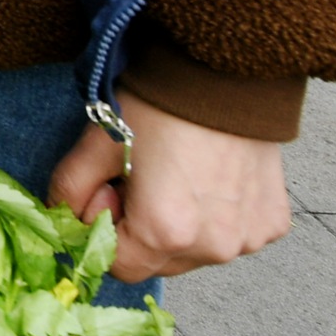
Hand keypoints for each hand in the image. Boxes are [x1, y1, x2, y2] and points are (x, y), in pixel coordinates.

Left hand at [50, 91, 291, 280]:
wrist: (225, 70)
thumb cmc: (161, 103)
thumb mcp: (98, 142)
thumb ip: (70, 189)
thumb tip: (63, 218)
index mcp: (165, 231)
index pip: (118, 265)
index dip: (103, 230)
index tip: (108, 191)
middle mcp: (214, 245)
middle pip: (158, 262)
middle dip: (138, 230)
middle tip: (139, 177)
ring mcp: (249, 238)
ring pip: (195, 252)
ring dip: (177, 227)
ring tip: (176, 174)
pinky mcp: (272, 224)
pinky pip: (231, 235)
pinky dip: (213, 217)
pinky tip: (208, 177)